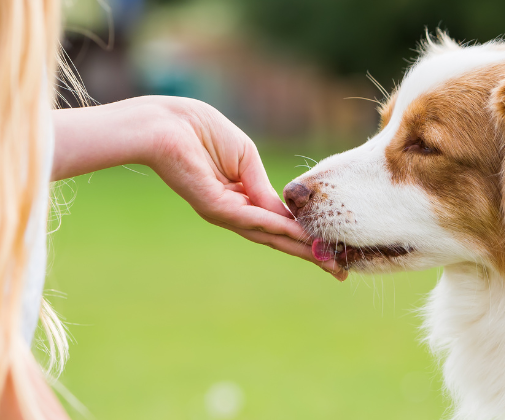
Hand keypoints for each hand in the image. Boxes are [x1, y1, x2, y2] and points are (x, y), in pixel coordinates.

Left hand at [52, 96, 346, 279]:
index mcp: (240, 198)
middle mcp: (233, 212)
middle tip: (338, 273)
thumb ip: (263, 186)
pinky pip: (252, 219)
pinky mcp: (214, 207)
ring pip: (267, 235)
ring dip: (300, 248)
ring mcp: (223, 212)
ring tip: (327, 260)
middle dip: (308, 254)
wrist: (165, 124)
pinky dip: (277, 227)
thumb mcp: (245, 158)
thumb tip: (286, 213)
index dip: (305, 236)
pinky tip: (299, 234)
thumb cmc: (200, 131)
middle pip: (276, 239)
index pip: (277, 223)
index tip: (332, 250)